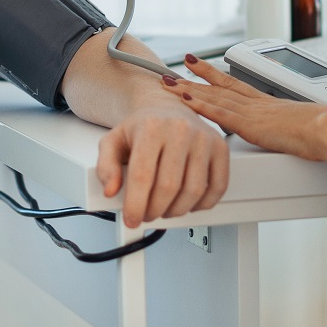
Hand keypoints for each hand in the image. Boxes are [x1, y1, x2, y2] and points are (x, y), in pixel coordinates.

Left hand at [95, 100, 229, 226]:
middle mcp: (180, 129)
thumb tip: (111, 190)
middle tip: (147, 214)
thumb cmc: (142, 127)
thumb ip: (106, 166)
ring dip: (176, 210)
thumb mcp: (113, 142)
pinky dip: (203, 204)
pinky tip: (188, 203)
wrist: (167, 107)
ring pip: (193, 191)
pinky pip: (217, 186)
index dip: (135, 205)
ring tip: (165, 209)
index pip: (142, 176)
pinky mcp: (220, 147)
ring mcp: (203, 138)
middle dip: (154, 210)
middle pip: (168, 187)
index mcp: (151, 127)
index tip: (132, 219)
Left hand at [163, 56, 326, 160]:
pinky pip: (220, 113)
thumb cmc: (324, 132)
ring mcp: (252, 113)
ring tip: (169, 81)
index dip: (214, 75)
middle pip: (220, 87)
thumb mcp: (302, 128)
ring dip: (190, 89)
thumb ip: (290, 129)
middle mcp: (257, 104)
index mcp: (268, 104)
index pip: (235, 85)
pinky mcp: (251, 125)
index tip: (199, 65)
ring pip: (215, 97)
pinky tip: (185, 100)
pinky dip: (201, 106)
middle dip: (195, 77)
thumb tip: (291, 134)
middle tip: (176, 67)